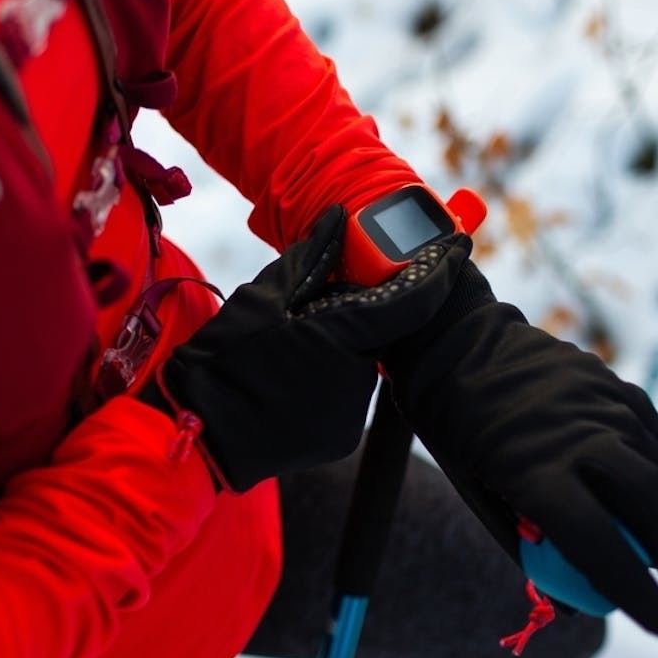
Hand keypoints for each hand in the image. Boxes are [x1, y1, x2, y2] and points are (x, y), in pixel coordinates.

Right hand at [143, 205, 469, 492]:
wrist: (199, 434)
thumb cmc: (223, 361)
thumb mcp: (262, 298)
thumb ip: (311, 257)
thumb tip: (339, 218)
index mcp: (340, 338)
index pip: (409, 301)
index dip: (438, 272)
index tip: (458, 247)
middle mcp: (357, 381)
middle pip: (378, 332)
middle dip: (359, 313)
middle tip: (317, 308)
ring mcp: (350, 416)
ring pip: (361, 364)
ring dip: (342, 349)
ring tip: (291, 350)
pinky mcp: (341, 439)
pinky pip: (348, 395)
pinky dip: (331, 380)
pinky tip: (292, 380)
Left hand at [383, 261, 657, 636]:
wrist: (453, 342)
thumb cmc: (457, 433)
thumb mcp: (477, 495)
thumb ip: (528, 547)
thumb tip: (579, 606)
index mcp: (532, 467)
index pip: (599, 543)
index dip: (638, 592)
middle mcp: (577, 432)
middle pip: (650, 505)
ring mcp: (600, 402)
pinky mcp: (613, 383)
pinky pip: (654, 440)